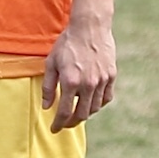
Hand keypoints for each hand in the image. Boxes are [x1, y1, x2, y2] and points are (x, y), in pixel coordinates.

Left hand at [43, 13, 116, 130]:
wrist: (90, 28)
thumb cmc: (67, 44)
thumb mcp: (51, 64)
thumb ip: (48, 87)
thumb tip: (46, 107)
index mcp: (70, 81)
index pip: (64, 112)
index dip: (58, 123)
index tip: (54, 129)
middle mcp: (88, 84)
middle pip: (81, 114)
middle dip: (71, 122)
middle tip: (64, 124)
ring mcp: (102, 81)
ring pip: (95, 108)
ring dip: (84, 114)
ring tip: (75, 113)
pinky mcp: (111, 76)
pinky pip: (106, 98)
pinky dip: (98, 104)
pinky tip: (90, 103)